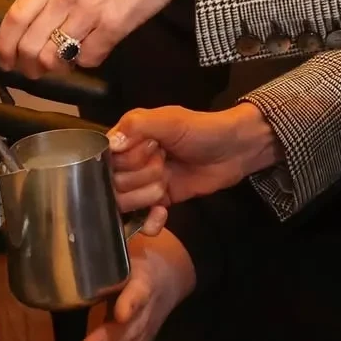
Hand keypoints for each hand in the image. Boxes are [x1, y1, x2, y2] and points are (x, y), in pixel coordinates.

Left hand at [0, 0, 195, 77]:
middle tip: (31, 70)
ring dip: (53, 68)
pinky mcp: (114, 28)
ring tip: (59, 65)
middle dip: (26, 65)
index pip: (15, 17)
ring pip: (55, 57)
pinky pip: (88, 58)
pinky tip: (90, 53)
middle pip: (30, 45)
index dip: (4, 45)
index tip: (4, 58)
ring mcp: (90, 13)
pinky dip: (85, 62)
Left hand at [64, 229, 195, 340]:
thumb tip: (96, 210)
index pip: (141, 290)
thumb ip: (117, 227)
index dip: (132, 301)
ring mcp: (145, 329)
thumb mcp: (132, 237)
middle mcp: (146, 307)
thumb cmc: (140, 252)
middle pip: (131, 330)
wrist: (171, 273)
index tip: (120, 312)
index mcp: (143, 276)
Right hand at [108, 102, 283, 217]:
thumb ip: (137, 125)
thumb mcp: (171, 119)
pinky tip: (163, 212)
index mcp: (128, 138)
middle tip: (164, 164)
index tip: (151, 151)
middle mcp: (131, 162)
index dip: (127, 160)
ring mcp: (144, 183)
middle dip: (141, 177)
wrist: (235, 151)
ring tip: (166, 183)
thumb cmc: (202, 129)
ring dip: (147, 196)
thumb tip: (111, 144)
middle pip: (114, 183)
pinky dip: (150, 221)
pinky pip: (141, 220)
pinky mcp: (159, 202)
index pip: (106, 158)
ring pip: (125, 203)